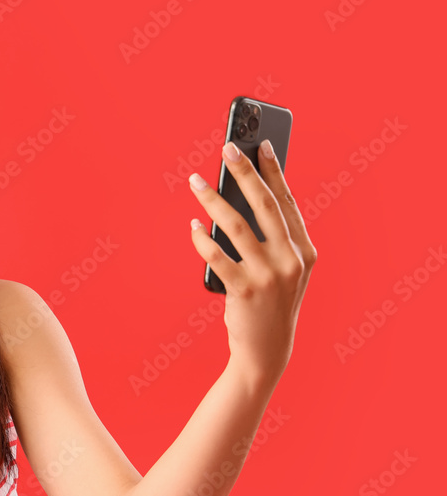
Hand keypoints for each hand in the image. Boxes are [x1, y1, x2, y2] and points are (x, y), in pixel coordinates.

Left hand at [188, 140, 317, 387]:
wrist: (267, 351)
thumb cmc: (271, 303)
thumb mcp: (284, 271)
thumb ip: (273, 240)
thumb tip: (241, 198)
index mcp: (304, 251)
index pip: (287, 203)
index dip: (274, 172)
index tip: (260, 144)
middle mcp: (290, 260)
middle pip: (263, 205)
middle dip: (244, 172)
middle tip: (226, 147)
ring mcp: (269, 276)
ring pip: (234, 226)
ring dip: (211, 199)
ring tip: (195, 181)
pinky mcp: (244, 291)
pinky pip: (216, 256)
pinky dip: (201, 238)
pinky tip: (192, 225)